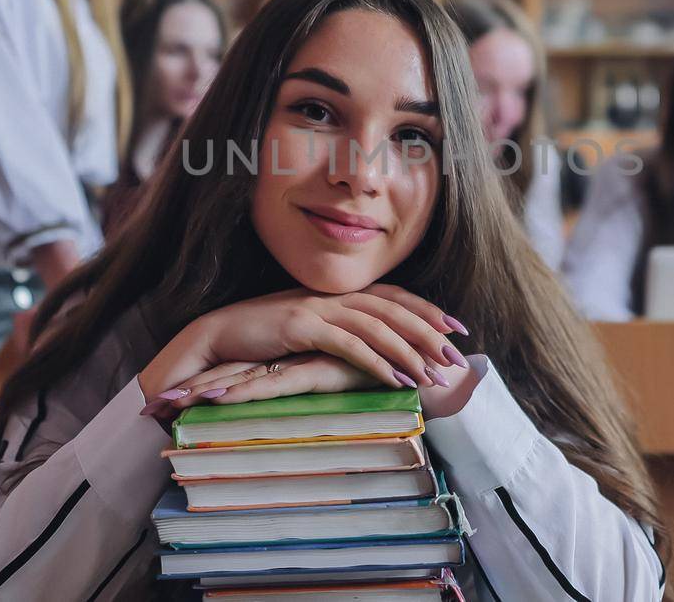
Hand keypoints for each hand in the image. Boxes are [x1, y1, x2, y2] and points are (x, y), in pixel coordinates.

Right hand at [137, 284, 469, 403]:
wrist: (217, 333)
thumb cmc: (263, 338)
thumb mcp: (308, 329)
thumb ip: (339, 330)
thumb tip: (372, 347)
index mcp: (337, 293)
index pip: (393, 296)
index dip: (426, 309)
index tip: (456, 328)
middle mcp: (332, 295)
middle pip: (393, 309)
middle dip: (429, 333)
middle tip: (457, 358)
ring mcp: (317, 308)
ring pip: (377, 326)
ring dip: (410, 351)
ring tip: (434, 375)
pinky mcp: (301, 326)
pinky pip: (349, 344)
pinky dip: (376, 362)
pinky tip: (397, 380)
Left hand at [140, 353, 378, 420]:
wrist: (418, 363)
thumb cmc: (381, 372)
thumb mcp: (339, 381)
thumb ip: (316, 386)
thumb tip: (293, 401)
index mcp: (292, 359)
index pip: (241, 370)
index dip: (206, 382)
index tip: (170, 400)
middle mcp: (291, 357)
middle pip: (230, 372)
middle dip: (191, 388)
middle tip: (152, 407)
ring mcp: (300, 361)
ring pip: (242, 378)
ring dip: (203, 392)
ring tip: (168, 405)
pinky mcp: (314, 370)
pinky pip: (271, 385)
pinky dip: (243, 393)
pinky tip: (217, 400)